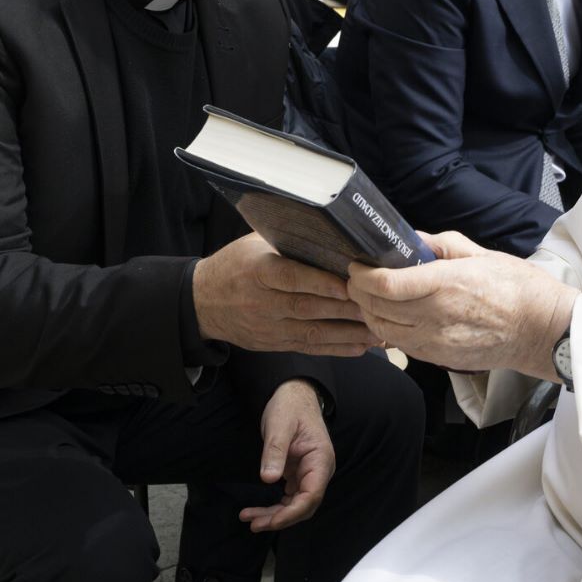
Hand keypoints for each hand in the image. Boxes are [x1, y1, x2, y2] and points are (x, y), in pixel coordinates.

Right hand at [193, 232, 379, 354]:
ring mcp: (268, 326)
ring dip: (348, 333)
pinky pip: (309, 347)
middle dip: (345, 310)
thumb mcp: (254, 245)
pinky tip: (361, 346)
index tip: (349, 285)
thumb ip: (287, 242)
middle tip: (379, 307)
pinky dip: (337, 348)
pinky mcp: (274, 343)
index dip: (320, 283)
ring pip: (312, 332)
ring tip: (379, 331)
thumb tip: (330, 233)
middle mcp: (262, 301)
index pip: (291, 277)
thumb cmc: (236, 264)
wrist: (203, 302)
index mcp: (257, 270)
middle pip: (307, 308)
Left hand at [239, 379, 334, 531]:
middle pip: (304, 505)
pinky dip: (275, 507)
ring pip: (296, 504)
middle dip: (280, 518)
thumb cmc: (290, 407)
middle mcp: (319, 470)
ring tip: (249, 518)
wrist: (293, 395)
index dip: (292, 512)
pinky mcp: (298, 474)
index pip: (312, 495)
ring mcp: (309, 473)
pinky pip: (290, 498)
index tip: (271, 520)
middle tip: (254, 523)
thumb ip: (275, 451)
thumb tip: (268, 479)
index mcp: (321, 459)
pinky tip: (258, 510)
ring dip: (275, 515)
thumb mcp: (279, 425)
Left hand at [347, 231, 575, 377]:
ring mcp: (436, 341)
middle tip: (358, 278)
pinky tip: (392, 316)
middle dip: (359, 291)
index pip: (386, 284)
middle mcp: (436, 316)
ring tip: (371, 297)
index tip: (358, 265)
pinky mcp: (439, 358)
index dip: (362, 275)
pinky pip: (400, 345)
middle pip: (377, 307)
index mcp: (446, 284)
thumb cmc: (519, 290)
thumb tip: (413, 240)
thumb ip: (442, 244)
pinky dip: (387, 330)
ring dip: (369, 312)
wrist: (541, 331)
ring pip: (382, 330)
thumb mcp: (482, 254)